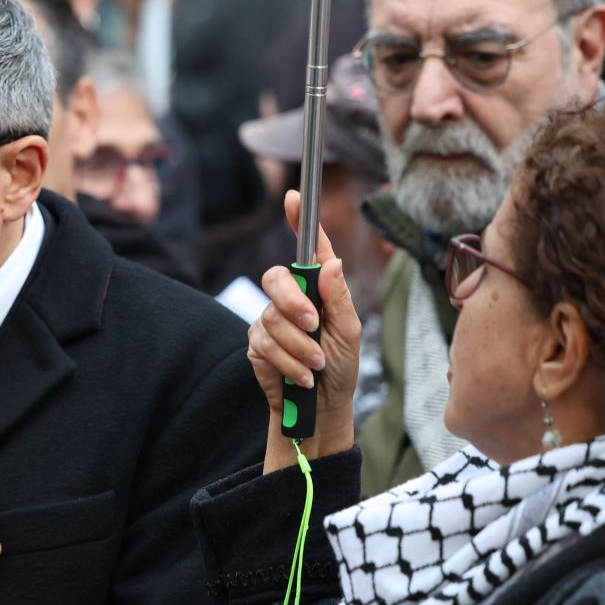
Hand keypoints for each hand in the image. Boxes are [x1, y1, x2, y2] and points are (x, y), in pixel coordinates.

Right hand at [248, 190, 359, 471]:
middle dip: (294, 303)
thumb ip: (339, 299)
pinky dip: (287, 362)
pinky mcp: (255, 344)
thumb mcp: (349, 333)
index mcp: (317, 288)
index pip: (306, 248)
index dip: (298, 220)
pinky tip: (301, 376)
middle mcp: (290, 298)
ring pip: (273, 319)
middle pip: (276, 279)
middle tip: (313, 325)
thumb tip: (330, 263)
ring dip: (299, 347)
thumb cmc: (340, 368)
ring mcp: (269, 320)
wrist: (320, 408)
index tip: (293, 197)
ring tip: (315, 365)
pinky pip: (265, 344)